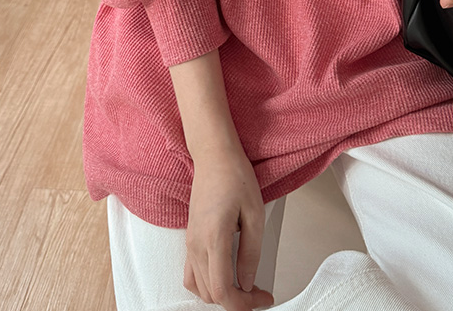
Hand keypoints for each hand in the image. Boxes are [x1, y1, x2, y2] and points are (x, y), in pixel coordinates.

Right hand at [183, 146, 274, 310]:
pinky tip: (225, 275)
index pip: (222, 291)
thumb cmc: (234, 176)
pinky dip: (207, 284)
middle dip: (236, 301)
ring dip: (221, 294)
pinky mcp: (190, 238)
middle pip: (210, 294)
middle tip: (259, 292)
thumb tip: (248, 282)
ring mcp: (190, 243)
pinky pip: (191, 274)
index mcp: (214, 238)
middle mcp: (196, 245)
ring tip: (244, 286)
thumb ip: (251, 252)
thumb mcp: (254, 213)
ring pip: (199, 288)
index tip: (263, 297)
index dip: (244, 304)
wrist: (214, 156)